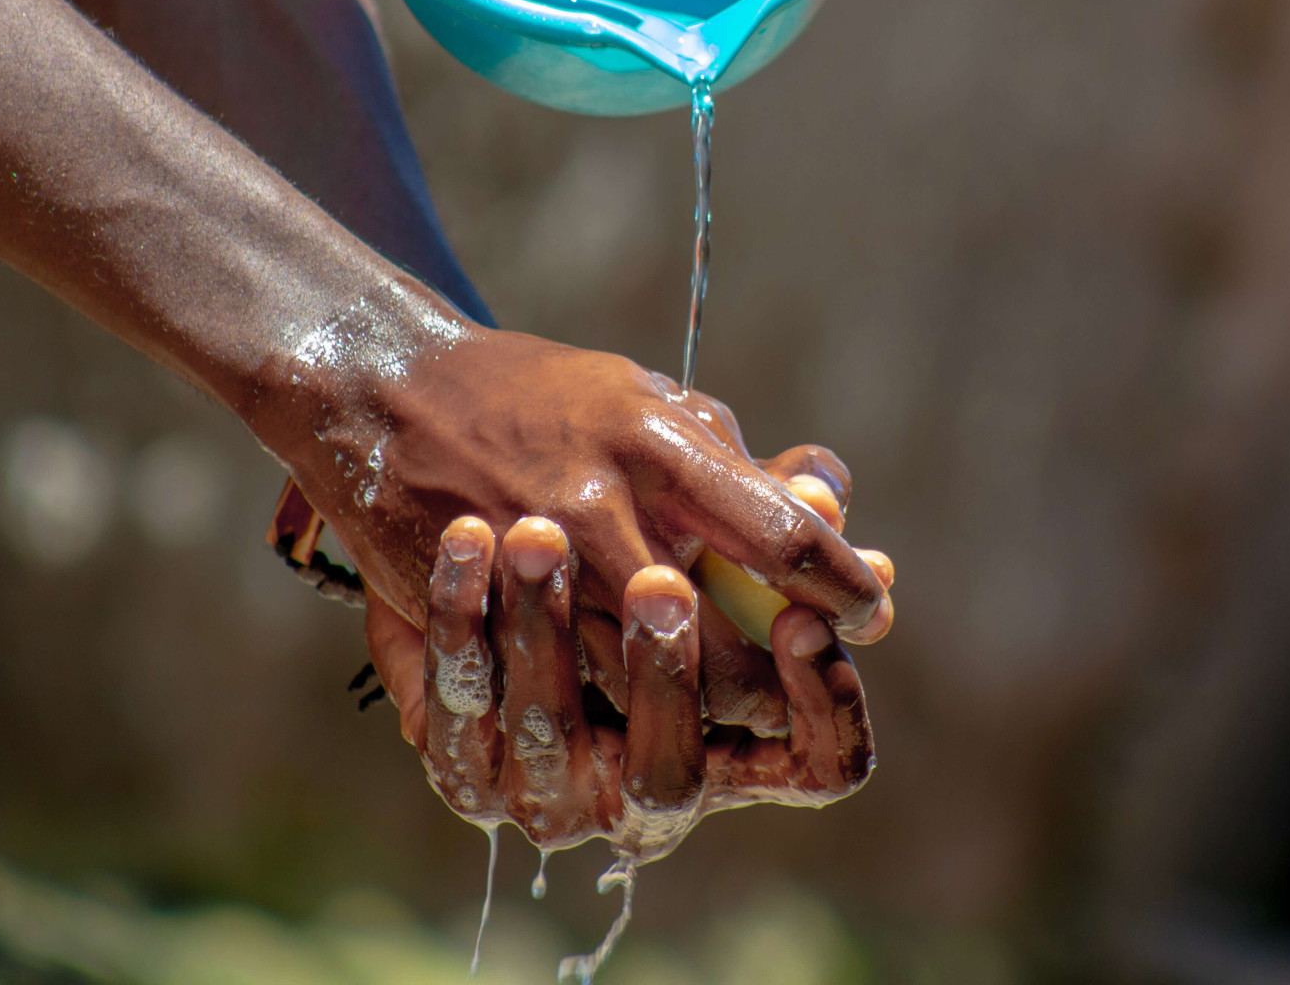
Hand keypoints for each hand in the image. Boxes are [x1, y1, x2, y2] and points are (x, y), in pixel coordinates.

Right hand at [250, 286, 894, 733]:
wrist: (386, 388)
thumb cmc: (543, 397)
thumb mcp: (650, 404)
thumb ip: (740, 465)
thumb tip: (838, 507)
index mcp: (660, 442)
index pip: (783, 532)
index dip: (841, 584)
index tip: (870, 606)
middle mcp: (604, 502)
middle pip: (724, 635)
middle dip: (775, 673)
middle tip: (802, 676)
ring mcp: (535, 561)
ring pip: (646, 675)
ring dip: (699, 701)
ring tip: (735, 706)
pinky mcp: (481, 607)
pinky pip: (565, 682)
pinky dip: (614, 701)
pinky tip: (640, 704)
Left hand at [366, 515, 877, 858]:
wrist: (467, 514)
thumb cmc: (622, 524)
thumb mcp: (708, 513)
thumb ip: (770, 514)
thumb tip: (830, 500)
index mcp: (742, 742)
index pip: (823, 764)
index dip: (828, 704)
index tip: (806, 619)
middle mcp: (656, 783)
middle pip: (674, 770)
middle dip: (666, 674)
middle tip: (658, 583)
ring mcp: (554, 787)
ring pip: (553, 725)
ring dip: (548, 628)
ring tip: (539, 535)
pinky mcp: (461, 759)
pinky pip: (459, 690)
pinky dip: (464, 610)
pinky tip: (471, 537)